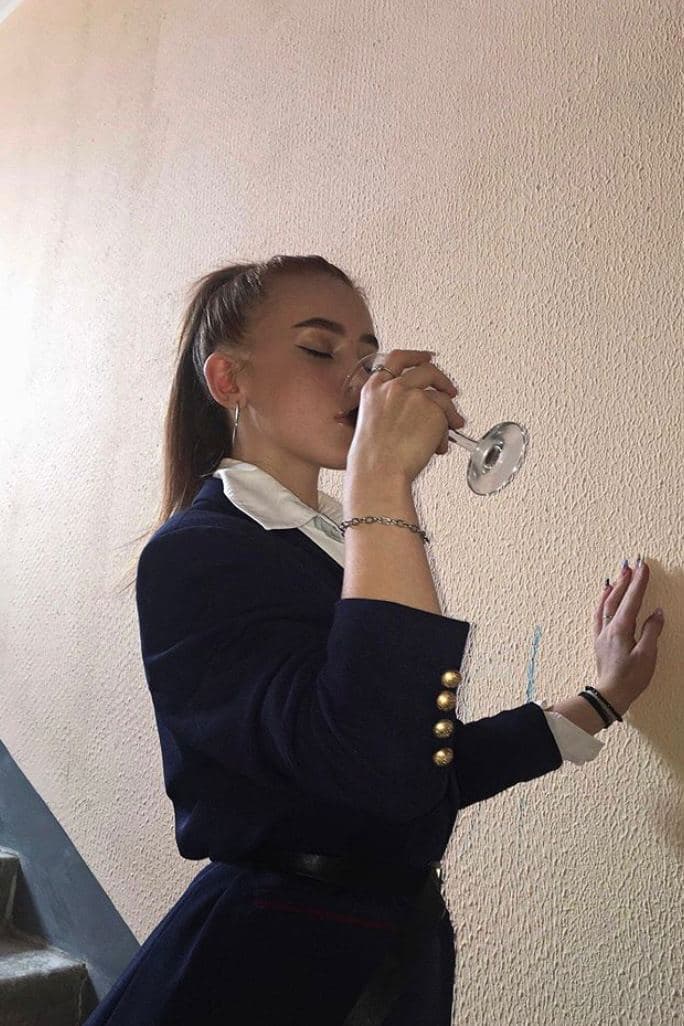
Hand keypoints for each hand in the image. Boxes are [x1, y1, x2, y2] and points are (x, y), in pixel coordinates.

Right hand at [346, 350, 464, 483]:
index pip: (397, 359)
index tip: (425, 358)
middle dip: (442, 379)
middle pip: (426, 369)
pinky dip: (446, 432)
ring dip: (450, 410)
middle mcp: (395, 387)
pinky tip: (438, 445)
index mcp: (374, 387)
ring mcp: (415, 396)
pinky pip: (447, 417)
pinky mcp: (433, 410)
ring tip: (453, 422)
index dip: (415, 356)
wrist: (379, 470)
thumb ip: (389, 408)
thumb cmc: (372, 457)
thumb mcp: (371, 422)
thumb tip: (412, 414)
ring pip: (442, 395)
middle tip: (448, 388)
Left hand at [593, 560, 664, 715]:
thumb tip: (657, 613)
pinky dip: (602, 601)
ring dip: (614, 587)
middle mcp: (608, 627)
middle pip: (617, 597)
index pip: (632, 599)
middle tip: (632, 562)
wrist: (610, 694)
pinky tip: (605, 595)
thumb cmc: (630, 678)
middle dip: (626, 578)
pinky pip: (599, 613)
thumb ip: (651, 631)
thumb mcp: (647, 656)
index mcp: (621, 629)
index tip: (644, 566)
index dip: (639, 581)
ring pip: (606, 603)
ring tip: (620, 572)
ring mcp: (602, 633)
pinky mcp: (599, 639)